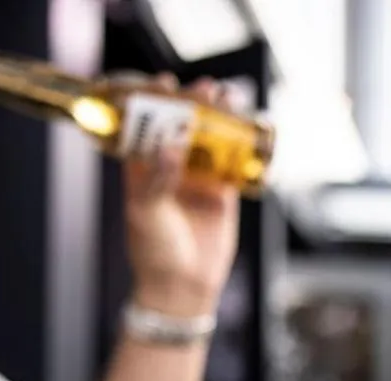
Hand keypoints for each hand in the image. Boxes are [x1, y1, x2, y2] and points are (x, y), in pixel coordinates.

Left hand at [122, 75, 243, 318]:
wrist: (183, 286)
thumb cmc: (153, 249)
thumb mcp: (146, 211)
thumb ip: (157, 176)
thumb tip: (171, 143)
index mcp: (141, 167)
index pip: (146, 124)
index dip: (155, 101)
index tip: (167, 83)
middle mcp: (169, 167)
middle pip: (182, 126)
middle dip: (194, 104)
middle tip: (207, 88)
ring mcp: (197, 179)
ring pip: (209, 141)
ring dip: (220, 120)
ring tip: (230, 99)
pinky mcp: (223, 194)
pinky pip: (233, 164)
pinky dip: (241, 147)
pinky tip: (249, 128)